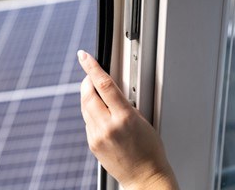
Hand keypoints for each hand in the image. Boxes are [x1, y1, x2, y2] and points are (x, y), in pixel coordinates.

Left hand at [77, 50, 178, 189]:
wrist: (145, 177)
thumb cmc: (150, 150)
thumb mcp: (142, 120)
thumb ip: (123, 103)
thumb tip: (109, 89)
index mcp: (124, 117)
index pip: (104, 85)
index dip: (92, 67)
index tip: (84, 56)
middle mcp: (108, 126)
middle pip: (88, 94)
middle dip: (87, 81)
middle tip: (90, 75)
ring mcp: (98, 136)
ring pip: (85, 107)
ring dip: (88, 96)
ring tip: (99, 96)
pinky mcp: (92, 144)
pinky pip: (87, 121)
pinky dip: (91, 112)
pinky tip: (101, 115)